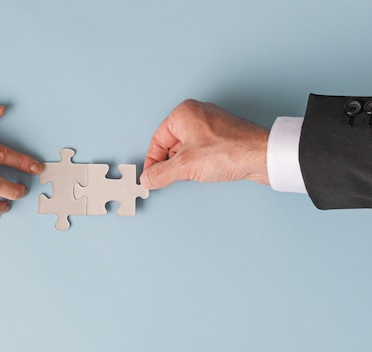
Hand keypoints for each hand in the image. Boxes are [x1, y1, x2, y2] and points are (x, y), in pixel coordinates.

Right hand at [140, 100, 269, 189]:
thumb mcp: (185, 167)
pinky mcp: (221, 136)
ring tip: (193, 174)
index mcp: (183, 113)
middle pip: (170, 145)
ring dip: (184, 166)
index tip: (150, 177)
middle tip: (170, 179)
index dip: (152, 161)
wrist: (261, 156)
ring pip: (184, 149)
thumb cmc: (229, 151)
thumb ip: (160, 174)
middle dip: (169, 164)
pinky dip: (196, 164)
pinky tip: (204, 172)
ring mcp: (210, 125)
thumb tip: (147, 179)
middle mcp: (196, 114)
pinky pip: (199, 151)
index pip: (157, 140)